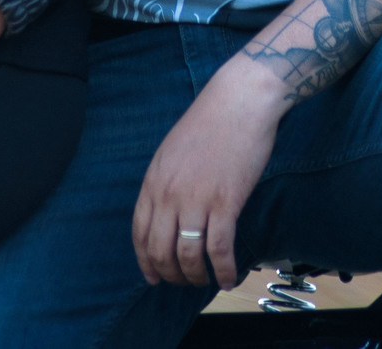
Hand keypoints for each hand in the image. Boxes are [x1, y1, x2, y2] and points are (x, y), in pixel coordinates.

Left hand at [132, 53, 289, 289]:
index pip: (140, 234)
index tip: (154, 277)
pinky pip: (218, 248)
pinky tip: (228, 276)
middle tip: (183, 281)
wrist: (241, 100)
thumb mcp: (173, 150)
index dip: (146, 262)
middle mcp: (169, 194)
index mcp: (154, 181)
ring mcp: (197, 199)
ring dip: (195, 276)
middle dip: (170, 274)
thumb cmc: (211, 120)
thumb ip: (166, 182)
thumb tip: (168, 212)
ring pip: (187, 255)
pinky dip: (222, 269)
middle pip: (160, 251)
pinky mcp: (226, 202)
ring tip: (205, 280)